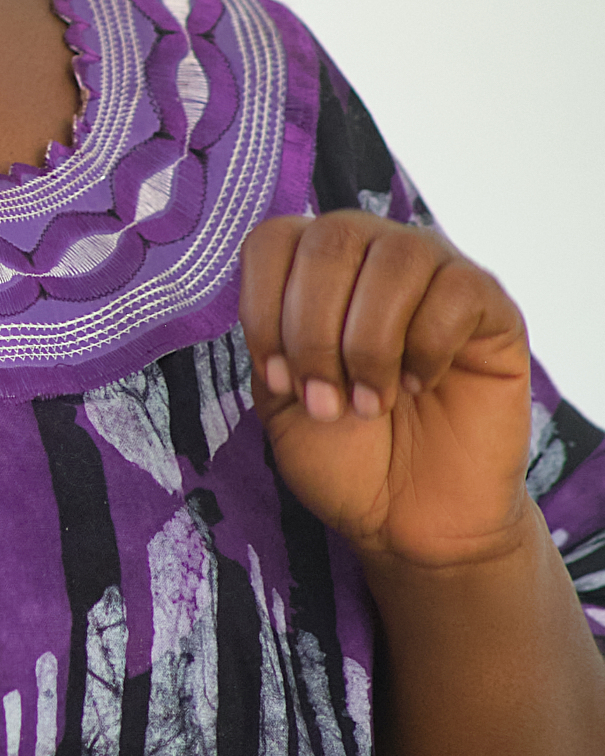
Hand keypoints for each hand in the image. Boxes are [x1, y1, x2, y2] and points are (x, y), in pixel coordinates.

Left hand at [241, 212, 532, 571]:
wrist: (411, 516)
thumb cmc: (342, 452)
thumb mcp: (279, 396)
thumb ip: (270, 334)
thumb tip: (273, 290)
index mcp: (311, 266)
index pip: (272, 239)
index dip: (263, 308)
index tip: (278, 378)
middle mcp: (373, 251)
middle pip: (330, 241)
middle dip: (314, 332)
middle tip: (326, 403)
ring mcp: (436, 271)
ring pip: (395, 259)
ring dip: (370, 343)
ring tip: (370, 404)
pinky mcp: (492, 306)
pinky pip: (457, 291)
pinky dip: (428, 347)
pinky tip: (421, 385)